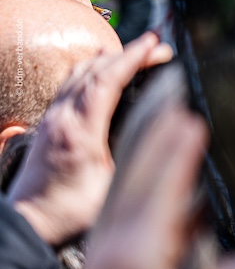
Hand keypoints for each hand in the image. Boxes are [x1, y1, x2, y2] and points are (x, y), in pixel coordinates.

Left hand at [9, 32, 172, 245]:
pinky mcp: (49, 124)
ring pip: (79, 73)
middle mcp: (62, 118)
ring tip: (135, 54)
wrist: (28, 223)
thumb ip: (138, 159)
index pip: (107, 80)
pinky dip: (94, 70)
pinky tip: (105, 74)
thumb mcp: (113, 189)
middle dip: (128, 53)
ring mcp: (52, 118)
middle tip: (157, 46)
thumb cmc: (69, 213)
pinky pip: (71, 84)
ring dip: (109, 59)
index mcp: (80, 130)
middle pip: (94, 70)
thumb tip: (172, 140)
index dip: (133, 58)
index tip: (156, 45)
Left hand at [73, 105, 234, 268]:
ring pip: (134, 186)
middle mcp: (117, 244)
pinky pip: (140, 210)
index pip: (160, 187)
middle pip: (138, 173)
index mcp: (135, 256)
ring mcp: (112, 250)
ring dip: (156, 149)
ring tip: (181, 119)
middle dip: (160, 131)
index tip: (196, 116)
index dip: (179, 150)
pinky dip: (163, 186)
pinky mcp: (117, 261)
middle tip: (182, 96)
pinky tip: (192, 182)